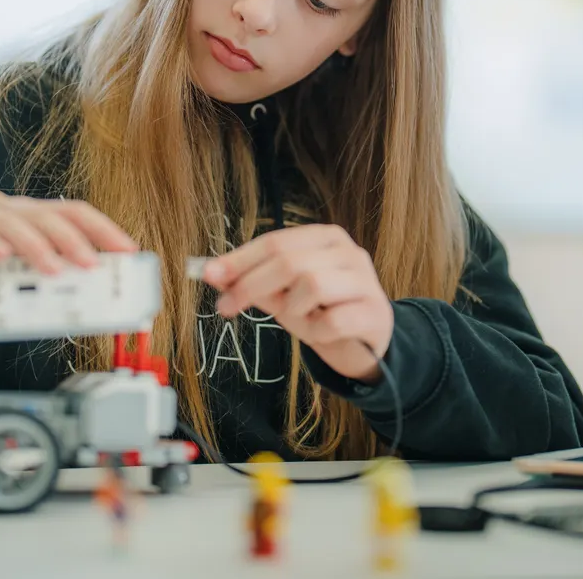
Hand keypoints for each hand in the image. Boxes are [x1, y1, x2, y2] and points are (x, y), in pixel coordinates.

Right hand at [0, 192, 136, 327]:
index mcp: (23, 217)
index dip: (102, 229)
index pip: (70, 212)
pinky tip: (0, 255)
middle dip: (75, 239)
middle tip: (93, 265)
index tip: (128, 250)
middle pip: (46, 214)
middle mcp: (0, 207)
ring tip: (53, 268)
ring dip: (35, 244)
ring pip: (10, 219)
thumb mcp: (7, 285)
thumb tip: (83, 303)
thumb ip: (37, 283)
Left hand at [202, 225, 392, 382]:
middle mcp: (348, 251)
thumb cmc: (323, 312)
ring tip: (298, 318)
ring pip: (312, 285)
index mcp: (324, 238)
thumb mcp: (284, 296)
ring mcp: (365, 280)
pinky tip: (321, 333)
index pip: (274, 242)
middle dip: (250, 285)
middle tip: (226, 307)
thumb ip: (255, 283)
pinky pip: (332, 321)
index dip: (239, 260)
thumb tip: (214, 274)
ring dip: (292, 309)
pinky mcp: (374, 312)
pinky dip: (316, 331)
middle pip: (288, 261)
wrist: (368, 344)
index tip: (209, 275)